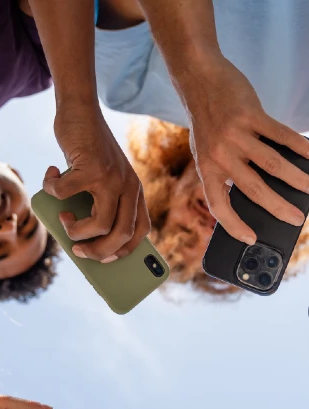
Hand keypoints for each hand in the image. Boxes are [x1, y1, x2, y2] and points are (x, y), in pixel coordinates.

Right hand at [44, 103, 150, 261]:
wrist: (80, 112)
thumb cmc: (86, 152)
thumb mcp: (98, 181)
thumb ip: (96, 204)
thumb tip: (80, 241)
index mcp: (135, 191)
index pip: (140, 231)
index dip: (124, 250)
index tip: (106, 259)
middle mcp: (129, 186)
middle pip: (122, 235)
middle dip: (98, 252)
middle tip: (78, 250)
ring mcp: (112, 177)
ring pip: (101, 225)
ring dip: (76, 232)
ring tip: (64, 219)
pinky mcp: (90, 167)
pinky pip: (65, 195)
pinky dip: (51, 192)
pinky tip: (49, 180)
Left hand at [179, 56, 308, 244]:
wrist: (199, 80)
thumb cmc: (206, 121)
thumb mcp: (205, 151)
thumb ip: (224, 170)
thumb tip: (257, 190)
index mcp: (207, 168)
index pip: (219, 205)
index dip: (233, 225)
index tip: (249, 239)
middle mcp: (219, 155)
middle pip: (253, 189)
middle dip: (278, 208)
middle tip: (295, 220)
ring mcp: (235, 135)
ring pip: (272, 165)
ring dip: (296, 180)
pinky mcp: (250, 115)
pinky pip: (281, 136)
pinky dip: (300, 148)